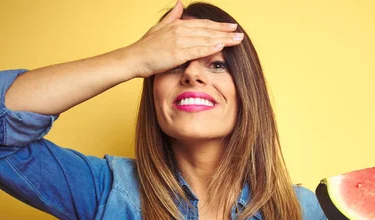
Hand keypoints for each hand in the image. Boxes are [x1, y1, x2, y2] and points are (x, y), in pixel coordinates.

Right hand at [124, 0, 243, 78]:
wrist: (134, 59)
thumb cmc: (145, 46)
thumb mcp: (159, 28)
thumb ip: (172, 16)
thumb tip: (180, 3)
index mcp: (177, 25)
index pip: (202, 24)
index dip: (218, 26)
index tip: (231, 27)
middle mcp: (180, 30)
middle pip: (208, 30)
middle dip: (225, 32)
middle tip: (240, 33)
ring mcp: (179, 42)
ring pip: (206, 39)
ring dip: (223, 40)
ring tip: (237, 40)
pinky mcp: (177, 53)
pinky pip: (197, 50)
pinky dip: (210, 48)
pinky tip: (221, 46)